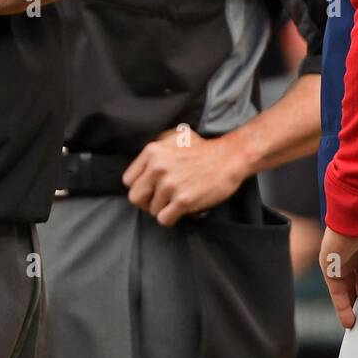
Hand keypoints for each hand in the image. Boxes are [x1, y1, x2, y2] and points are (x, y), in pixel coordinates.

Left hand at [123, 126, 248, 225]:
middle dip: (147, 201)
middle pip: (135, 197)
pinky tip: (181, 208)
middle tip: (160, 199)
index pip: (128, 180)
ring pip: (152, 210)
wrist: (229, 158)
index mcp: (152, 152)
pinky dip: (172, 217)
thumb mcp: (173, 137)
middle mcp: (157, 168)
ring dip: (164, 208)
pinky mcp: (183, 201)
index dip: (139, 186)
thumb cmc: (203, 149)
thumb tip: (141, 164)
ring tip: (177, 199)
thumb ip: (154, 148)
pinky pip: (164, 219)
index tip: (149, 188)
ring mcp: (170, 185)